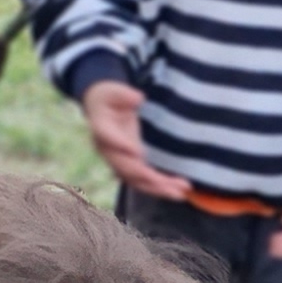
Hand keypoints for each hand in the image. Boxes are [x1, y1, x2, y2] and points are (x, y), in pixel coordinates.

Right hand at [81, 82, 189, 198]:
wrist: (102, 109)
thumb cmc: (110, 97)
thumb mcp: (114, 90)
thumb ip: (124, 94)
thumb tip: (137, 98)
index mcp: (101, 128)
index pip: (108, 137)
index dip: (120, 145)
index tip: (136, 152)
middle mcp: (107, 150)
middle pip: (125, 167)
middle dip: (148, 177)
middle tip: (169, 185)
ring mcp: (118, 161)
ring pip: (135, 180)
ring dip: (158, 188)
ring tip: (180, 192)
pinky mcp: (130, 166)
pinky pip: (143, 181)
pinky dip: (159, 187)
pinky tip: (179, 190)